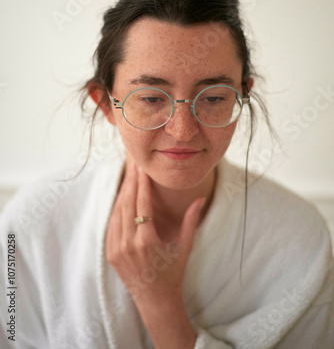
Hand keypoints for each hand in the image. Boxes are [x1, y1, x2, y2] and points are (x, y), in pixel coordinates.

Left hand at [105, 163, 205, 304]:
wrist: (155, 300)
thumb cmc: (173, 273)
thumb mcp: (184, 247)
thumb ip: (190, 221)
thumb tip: (201, 198)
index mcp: (147, 242)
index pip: (142, 204)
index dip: (142, 184)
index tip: (142, 169)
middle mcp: (129, 245)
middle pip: (127, 204)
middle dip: (130, 182)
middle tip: (133, 165)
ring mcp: (116, 249)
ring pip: (117, 212)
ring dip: (122, 193)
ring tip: (128, 176)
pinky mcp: (110, 253)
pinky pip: (112, 225)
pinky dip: (117, 208)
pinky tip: (122, 196)